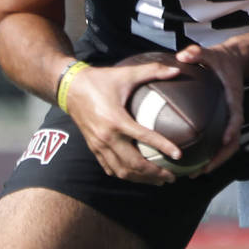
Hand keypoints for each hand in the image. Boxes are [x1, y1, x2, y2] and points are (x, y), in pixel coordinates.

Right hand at [62, 58, 186, 183]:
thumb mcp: (126, 73)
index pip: (144, 137)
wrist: (69, 87)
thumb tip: (177, 69)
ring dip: (142, 179)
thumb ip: (153, 70)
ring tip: (160, 180)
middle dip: (155, 173)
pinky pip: (110, 168)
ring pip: (122, 171)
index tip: (179, 155)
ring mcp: (98, 145)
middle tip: (173, 177)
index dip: (163, 147)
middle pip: (133, 164)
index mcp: (116, 120)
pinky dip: (125, 175)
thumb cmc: (100, 80)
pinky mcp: (93, 148)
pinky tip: (138, 177)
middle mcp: (107, 137)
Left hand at [173, 40, 245, 172]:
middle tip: (203, 170)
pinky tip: (194, 162)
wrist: (235, 60)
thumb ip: (197, 52)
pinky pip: (220, 142)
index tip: (224, 141)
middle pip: (233, 142)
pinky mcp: (224, 121)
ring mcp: (229, 119)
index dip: (232, 129)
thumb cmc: (221, 58)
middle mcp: (234, 112)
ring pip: (228, 147)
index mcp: (233, 99)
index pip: (236, 117)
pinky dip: (211, 154)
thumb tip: (183, 55)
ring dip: (215, 161)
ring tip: (196, 173)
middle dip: (220, 158)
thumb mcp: (210, 53)